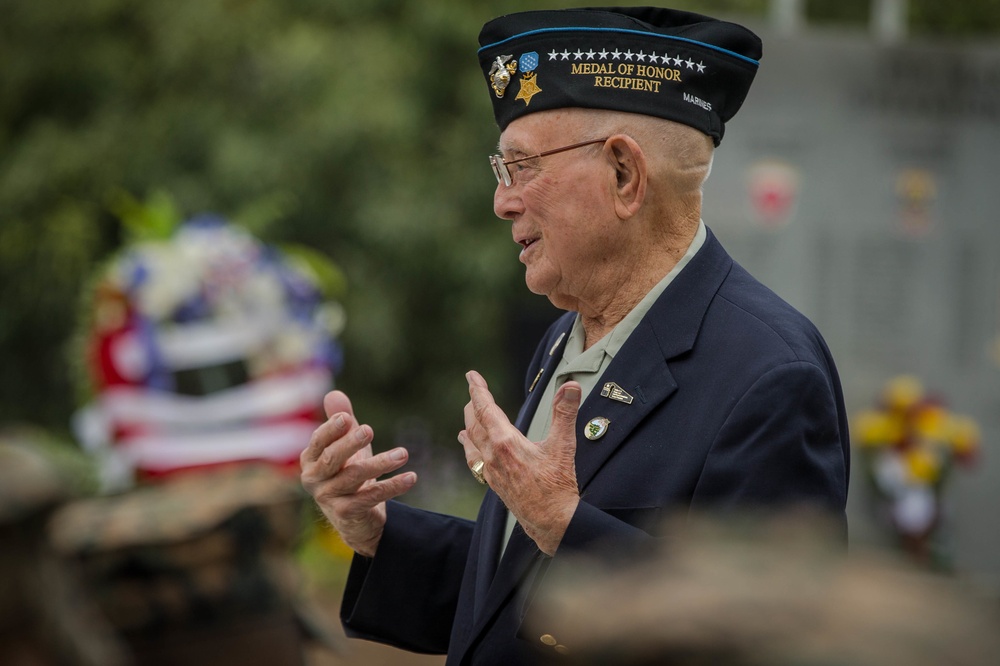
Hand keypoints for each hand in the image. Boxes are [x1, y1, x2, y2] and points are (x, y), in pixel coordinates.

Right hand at [300, 390, 416, 557]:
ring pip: (354, 477)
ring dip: (381, 464)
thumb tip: (334, 394)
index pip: (319, 441)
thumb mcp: (346, 445)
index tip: (348, 418)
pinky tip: (411, 477)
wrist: (355, 517)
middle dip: (350, 444)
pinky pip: (371, 497)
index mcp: (310, 458)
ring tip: (403, 454)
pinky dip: (392, 486)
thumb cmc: (347, 472)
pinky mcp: (346, 513)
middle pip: (331, 459)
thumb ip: (340, 421)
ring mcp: (328, 497)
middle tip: (369, 431)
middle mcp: (314, 478)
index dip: (331, 429)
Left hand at [458, 370, 580, 555]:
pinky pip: (475, 460)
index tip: (471, 376)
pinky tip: (470, 448)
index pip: (486, 409)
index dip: (478, 390)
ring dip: (469, 424)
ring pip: (472, 442)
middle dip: (473, 404)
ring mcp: (492, 471)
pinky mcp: (494, 484)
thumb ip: (565, 413)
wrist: (551, 522)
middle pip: (474, 423)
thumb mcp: (564, 446)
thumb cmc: (558, 487)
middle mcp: (494, 456)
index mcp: (506, 442)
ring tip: (467, 414)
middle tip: (473, 389)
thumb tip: (571, 387)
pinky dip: (470, 447)